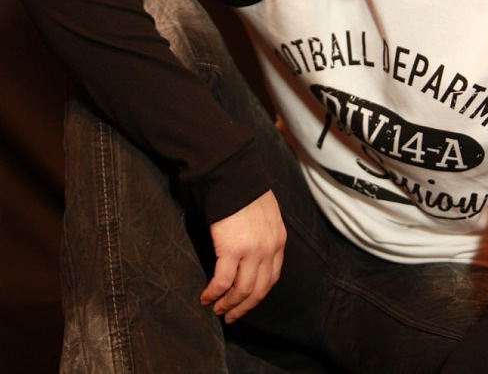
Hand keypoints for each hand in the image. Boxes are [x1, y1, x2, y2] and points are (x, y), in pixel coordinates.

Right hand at [200, 190, 286, 322]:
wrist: (233, 175)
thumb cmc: (244, 190)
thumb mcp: (266, 214)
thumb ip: (263, 234)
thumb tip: (252, 250)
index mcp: (278, 240)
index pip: (272, 277)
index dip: (258, 294)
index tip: (246, 302)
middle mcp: (269, 249)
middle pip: (259, 290)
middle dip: (244, 306)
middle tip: (230, 315)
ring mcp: (252, 251)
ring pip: (241, 291)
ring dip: (228, 304)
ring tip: (217, 309)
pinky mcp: (231, 249)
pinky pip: (222, 281)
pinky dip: (213, 293)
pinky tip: (206, 297)